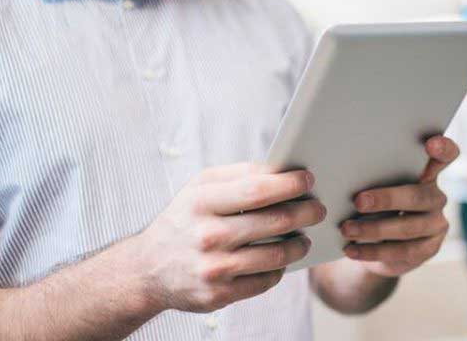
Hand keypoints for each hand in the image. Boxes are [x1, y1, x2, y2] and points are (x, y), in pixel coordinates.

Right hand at [133, 164, 325, 312]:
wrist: (147, 270)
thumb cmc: (184, 220)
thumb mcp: (199, 189)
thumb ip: (238, 175)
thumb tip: (283, 170)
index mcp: (200, 202)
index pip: (256, 190)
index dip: (289, 184)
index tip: (308, 179)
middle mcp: (206, 235)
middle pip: (273, 222)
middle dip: (305, 213)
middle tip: (319, 209)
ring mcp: (212, 268)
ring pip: (275, 255)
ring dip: (298, 245)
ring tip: (304, 238)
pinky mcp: (218, 295)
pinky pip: (265, 281)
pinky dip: (279, 269)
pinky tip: (281, 260)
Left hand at [339, 136, 459, 276]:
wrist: (378, 246)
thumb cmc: (374, 206)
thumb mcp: (375, 188)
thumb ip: (373, 177)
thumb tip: (344, 173)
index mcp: (426, 173)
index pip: (446, 155)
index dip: (443, 148)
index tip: (430, 144)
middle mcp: (436, 197)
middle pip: (418, 195)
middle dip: (387, 199)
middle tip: (358, 202)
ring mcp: (436, 224)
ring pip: (408, 227)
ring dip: (373, 229)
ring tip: (347, 229)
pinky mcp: (429, 249)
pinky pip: (402, 251)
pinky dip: (373, 251)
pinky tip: (351, 249)